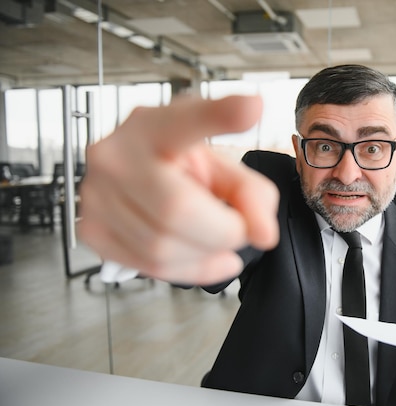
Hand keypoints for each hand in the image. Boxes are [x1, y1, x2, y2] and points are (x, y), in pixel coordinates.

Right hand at [77, 95, 278, 284]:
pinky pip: (151, 267)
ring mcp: (95, 194)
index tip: (253, 106)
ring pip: (163, 247)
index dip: (221, 116)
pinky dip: (191, 270)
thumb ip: (252, 192)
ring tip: (216, 238)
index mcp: (153, 126)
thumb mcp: (223, 166)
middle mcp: (116, 155)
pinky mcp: (92, 230)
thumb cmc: (182, 168)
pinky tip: (204, 256)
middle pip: (176, 209)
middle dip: (222, 231)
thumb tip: (263, 233)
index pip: (186, 121)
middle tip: (238, 228)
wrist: (139, 178)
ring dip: (206, 254)